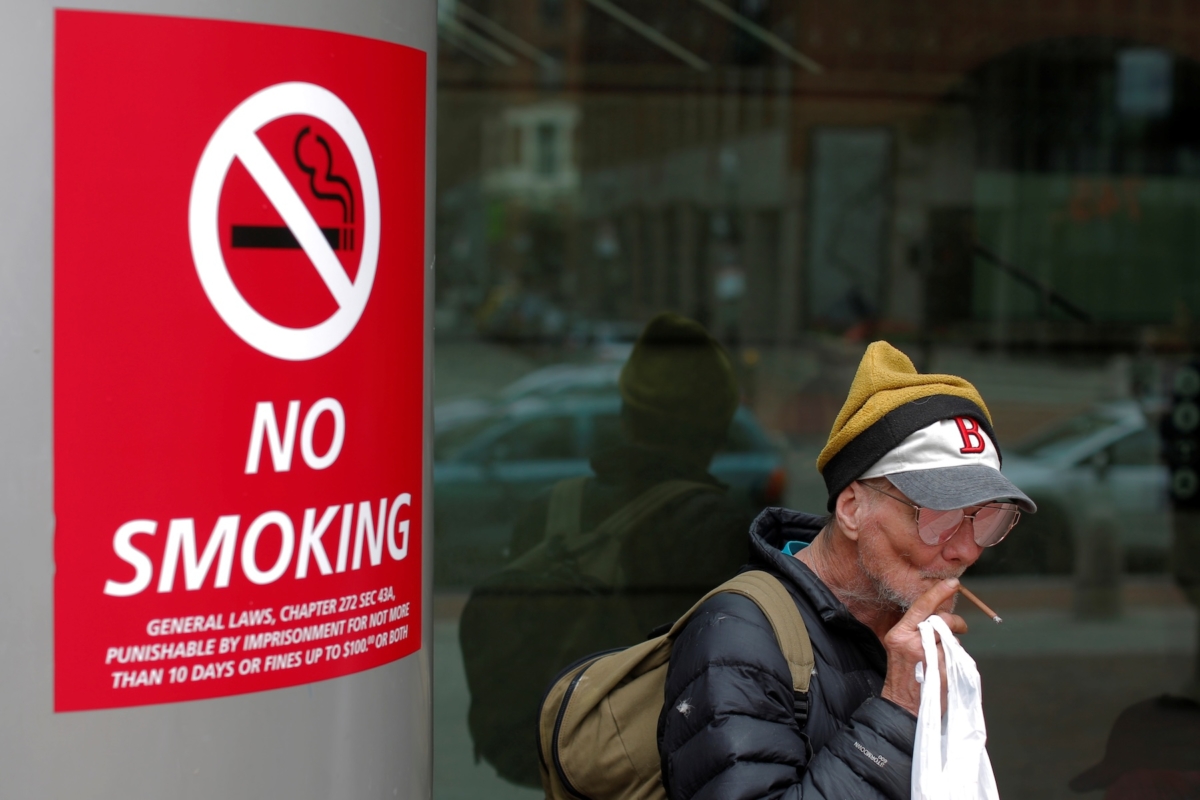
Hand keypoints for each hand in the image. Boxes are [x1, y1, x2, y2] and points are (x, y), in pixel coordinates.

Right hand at [879, 579, 967, 715]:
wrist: (902, 706)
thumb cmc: (903, 676)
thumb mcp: (901, 647)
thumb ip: (917, 629)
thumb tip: (940, 612)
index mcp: (899, 634)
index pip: (921, 607)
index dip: (938, 592)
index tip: (952, 582)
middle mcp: (912, 642)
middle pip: (942, 620)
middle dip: (956, 621)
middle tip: (962, 626)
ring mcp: (928, 656)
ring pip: (951, 639)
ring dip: (953, 646)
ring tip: (944, 658)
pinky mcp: (942, 670)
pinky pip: (957, 656)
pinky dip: (955, 661)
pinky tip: (946, 670)